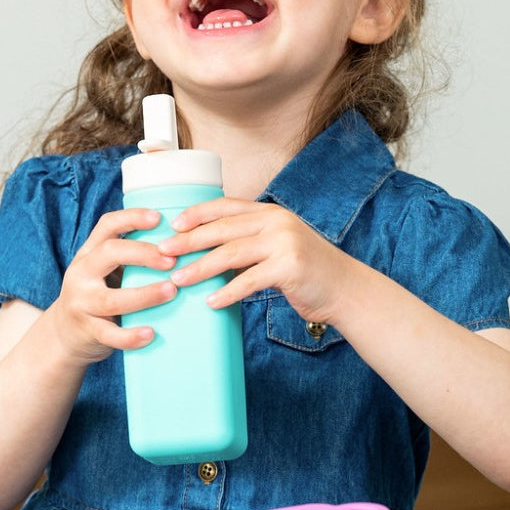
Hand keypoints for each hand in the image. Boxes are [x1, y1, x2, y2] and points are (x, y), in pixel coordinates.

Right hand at [47, 208, 177, 364]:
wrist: (64, 335)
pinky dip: (131, 336)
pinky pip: (110, 335)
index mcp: (88, 254)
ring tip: (172, 291)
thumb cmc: (97, 296)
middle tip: (173, 260)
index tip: (159, 218)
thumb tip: (180, 243)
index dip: (132, 218)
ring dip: (145, 295)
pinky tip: (150, 334)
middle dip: (144, 254)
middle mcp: (81, 274)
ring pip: (112, 299)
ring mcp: (82, 304)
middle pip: (109, 254)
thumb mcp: (102, 270)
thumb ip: (128, 257)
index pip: (107, 225)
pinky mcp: (88, 332)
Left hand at [159, 198, 354, 323]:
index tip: (172, 225)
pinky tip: (211, 302)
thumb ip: (251, 244)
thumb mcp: (279, 247)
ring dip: (201, 268)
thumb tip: (207, 255)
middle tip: (163, 252)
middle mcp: (276, 221)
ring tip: (178, 279)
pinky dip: (228, 292)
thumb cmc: (308, 272)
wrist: (346, 290)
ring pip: (231, 253)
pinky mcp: (290, 267)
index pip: (226, 207)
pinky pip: (250, 280)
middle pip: (222, 229)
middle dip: (189, 241)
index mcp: (270, 213)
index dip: (197, 214)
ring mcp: (285, 242)